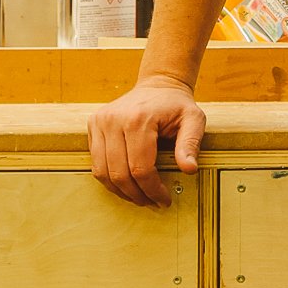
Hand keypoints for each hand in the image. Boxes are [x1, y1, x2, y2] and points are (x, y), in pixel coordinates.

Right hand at [88, 76, 206, 206]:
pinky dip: (109, 178)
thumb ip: (191, 144)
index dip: (152, 190)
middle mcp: (114, 120)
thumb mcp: (193, 120)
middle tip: (151, 202)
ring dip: (120, 190)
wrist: (158, 85)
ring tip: (139, 196)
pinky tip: (126, 183)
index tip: (164, 200)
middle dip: (136, 194)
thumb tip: (189, 169)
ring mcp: (100, 121)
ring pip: (102, 171)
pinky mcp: (93, 124)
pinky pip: (95, 162)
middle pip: (119, 173)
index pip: (141, 168)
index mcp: (139, 119)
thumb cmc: (177, 105)